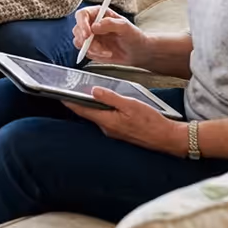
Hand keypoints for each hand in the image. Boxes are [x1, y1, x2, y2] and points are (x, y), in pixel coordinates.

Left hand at [65, 87, 186, 155]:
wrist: (168, 138)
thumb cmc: (151, 122)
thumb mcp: (130, 105)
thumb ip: (110, 97)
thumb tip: (93, 90)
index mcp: (107, 121)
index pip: (82, 110)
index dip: (69, 101)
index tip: (58, 93)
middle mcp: (107, 128)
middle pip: (88, 113)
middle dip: (79, 102)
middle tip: (71, 89)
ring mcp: (113, 132)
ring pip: (97, 116)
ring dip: (91, 106)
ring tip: (85, 93)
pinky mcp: (120, 132)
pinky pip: (106, 120)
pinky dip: (102, 111)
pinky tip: (105, 104)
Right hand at [73, 6, 148, 66]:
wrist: (138, 52)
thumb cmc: (134, 36)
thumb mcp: (126, 27)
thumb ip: (110, 24)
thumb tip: (94, 26)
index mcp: (98, 14)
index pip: (82, 15)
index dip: (82, 24)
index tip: (88, 34)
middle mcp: (91, 24)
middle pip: (77, 29)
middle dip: (86, 41)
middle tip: (98, 47)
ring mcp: (90, 37)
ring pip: (79, 42)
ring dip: (92, 49)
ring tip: (107, 51)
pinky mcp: (90, 48)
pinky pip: (86, 52)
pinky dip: (96, 55)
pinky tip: (107, 53)